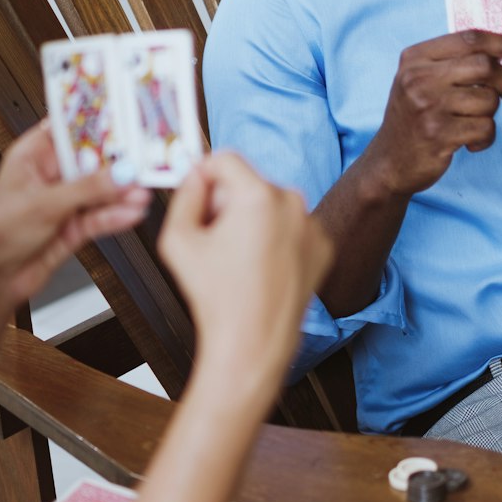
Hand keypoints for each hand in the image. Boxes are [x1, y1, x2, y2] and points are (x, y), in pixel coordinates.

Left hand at [0, 122, 150, 358]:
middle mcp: (49, 176)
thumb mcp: (43, 204)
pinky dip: (115, 216)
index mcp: (32, 156)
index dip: (95, 124)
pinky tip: (131, 213)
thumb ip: (86, 189)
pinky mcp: (72, 228)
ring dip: (121, 193)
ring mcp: (63, 203)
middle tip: (144, 160)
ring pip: (99, 192)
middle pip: (91, 162)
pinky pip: (99, 217)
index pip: (69, 130)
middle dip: (117, 163)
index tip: (123, 118)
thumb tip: (120, 174)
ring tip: (142, 192)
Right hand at [159, 152, 331, 392]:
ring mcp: (312, 225)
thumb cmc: (216, 297)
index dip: (204, 174)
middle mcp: (292, 202)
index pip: (225, 158)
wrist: (254, 343)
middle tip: (214, 239)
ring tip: (238, 260)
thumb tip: (195, 175)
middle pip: (249, 182)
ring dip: (252, 220)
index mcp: (257, 195)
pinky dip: (276, 240)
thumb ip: (184, 195)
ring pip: (271, 205)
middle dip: (228, 203)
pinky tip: (262, 269)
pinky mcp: (323, 246)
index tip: (197, 193)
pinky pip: (291, 228)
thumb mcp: (178, 239)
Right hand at [373, 30, 501, 195]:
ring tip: (472, 126)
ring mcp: (427, 107)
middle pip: (485, 65)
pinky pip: (485, 128)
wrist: (389, 164)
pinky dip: (485, 139)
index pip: (471, 38)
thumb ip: (455, 64)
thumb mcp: (422, 82)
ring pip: (488, 100)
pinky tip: (468, 144)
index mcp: (415, 58)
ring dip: (491, 116)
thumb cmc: (414, 119)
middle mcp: (418, 79)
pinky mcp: (438, 134)